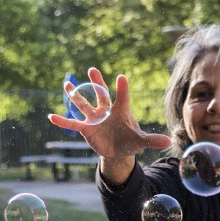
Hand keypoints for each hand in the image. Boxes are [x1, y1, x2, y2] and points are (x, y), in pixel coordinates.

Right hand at [46, 68, 171, 167]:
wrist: (118, 151)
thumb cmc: (130, 141)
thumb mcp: (141, 141)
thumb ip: (152, 140)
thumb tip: (168, 142)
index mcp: (121, 111)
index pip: (123, 98)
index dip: (123, 88)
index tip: (122, 77)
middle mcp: (106, 111)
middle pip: (101, 94)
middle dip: (97, 83)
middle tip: (93, 69)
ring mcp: (95, 118)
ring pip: (84, 104)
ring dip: (75, 96)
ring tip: (67, 85)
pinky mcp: (86, 128)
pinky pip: (72, 123)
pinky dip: (62, 121)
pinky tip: (51, 117)